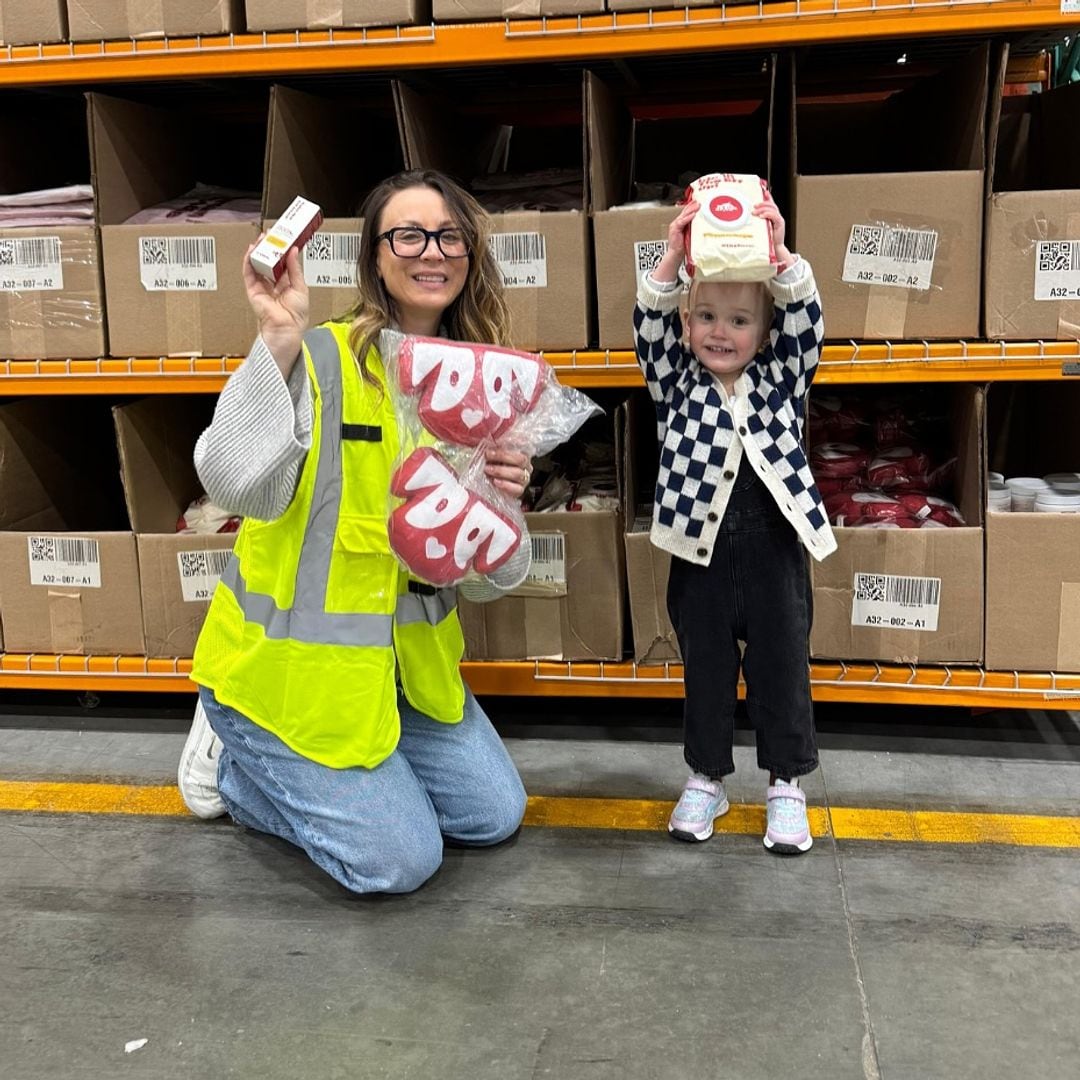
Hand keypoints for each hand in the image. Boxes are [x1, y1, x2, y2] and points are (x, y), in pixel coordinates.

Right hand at [242, 240, 309, 370]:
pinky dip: (249, 260)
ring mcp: (262, 287)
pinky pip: (248, 272)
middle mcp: (274, 285)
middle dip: (270, 248)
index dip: (283, 251)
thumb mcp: (300, 287)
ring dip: (259, 251)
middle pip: (269, 262)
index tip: (285, 239)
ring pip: (258, 265)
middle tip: (272, 235)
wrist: (286, 329)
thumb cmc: (296, 316)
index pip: (283, 264)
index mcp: (287, 285)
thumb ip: (294, 268)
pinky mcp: (252, 290)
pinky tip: (252, 250)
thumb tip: (293, 251)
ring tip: (262, 238)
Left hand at [484, 446, 532, 500]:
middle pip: (521, 459)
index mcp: (521, 454)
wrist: (492, 488)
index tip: (496, 442)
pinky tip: (496, 482)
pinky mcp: (520, 491)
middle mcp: (525, 466)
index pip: (522, 446)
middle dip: (503, 456)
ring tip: (488, 470)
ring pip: (518, 474)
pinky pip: (517, 489)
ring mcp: (524, 479)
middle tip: (488, 455)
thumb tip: (487, 441)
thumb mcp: (491, 457)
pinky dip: (505, 485)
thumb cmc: (492, 468)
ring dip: (501, 471)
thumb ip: (493, 449)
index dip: (511, 442)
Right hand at [652, 200, 698, 283]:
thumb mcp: (691, 234)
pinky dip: (688, 218)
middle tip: (700, 200)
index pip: (687, 212)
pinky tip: (693, 215)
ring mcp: (675, 225)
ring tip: (698, 206)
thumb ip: (695, 228)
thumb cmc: (683, 246)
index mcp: (681, 223)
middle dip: (692, 205)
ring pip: (684, 215)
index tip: (699, 200)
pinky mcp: (675, 229)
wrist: (676, 254)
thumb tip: (704, 223)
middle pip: (685, 211)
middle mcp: (677, 222)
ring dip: (691, 210)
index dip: (692, 206)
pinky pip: (682, 222)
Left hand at [752, 192, 792, 271]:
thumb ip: (757, 223)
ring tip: (755, 212)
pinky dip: (768, 215)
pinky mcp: (780, 224)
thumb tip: (746, 218)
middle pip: (771, 205)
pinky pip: (774, 216)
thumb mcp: (760, 229)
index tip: (763, 190)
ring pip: (772, 209)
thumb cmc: (767, 241)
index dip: (767, 196)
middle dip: (762, 203)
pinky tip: (761, 216)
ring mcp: (779, 219)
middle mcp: (776, 216)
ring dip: (763, 209)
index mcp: (772, 217)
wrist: (774, 249)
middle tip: (754, 206)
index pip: (770, 204)